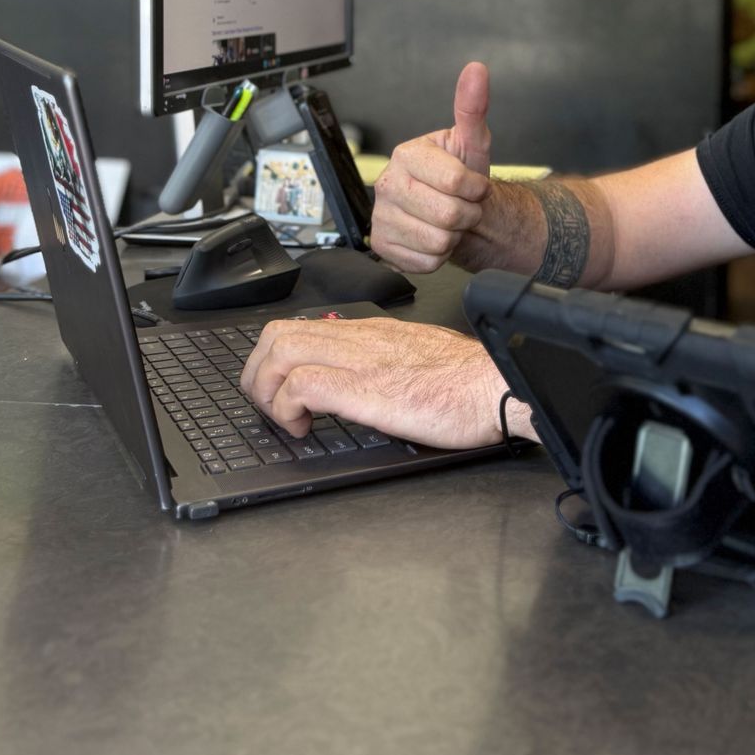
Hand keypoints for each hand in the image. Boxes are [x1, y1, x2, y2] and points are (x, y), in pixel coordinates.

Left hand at [238, 315, 511, 447]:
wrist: (496, 386)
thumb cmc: (469, 383)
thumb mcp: (419, 359)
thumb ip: (387, 361)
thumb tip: (366, 378)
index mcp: (372, 332)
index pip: (302, 326)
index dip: (276, 358)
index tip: (280, 390)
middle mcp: (360, 337)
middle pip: (277, 333)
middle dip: (258, 373)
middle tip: (269, 406)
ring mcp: (359, 360)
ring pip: (280, 351)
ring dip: (267, 390)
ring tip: (283, 418)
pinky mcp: (363, 388)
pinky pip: (301, 385)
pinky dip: (287, 408)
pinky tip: (303, 428)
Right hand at [369, 62, 492, 273]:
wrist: (453, 211)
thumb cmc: (462, 178)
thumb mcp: (472, 144)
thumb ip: (473, 108)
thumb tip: (476, 70)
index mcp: (407, 154)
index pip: (456, 181)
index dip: (476, 189)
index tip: (474, 185)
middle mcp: (387, 183)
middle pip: (447, 214)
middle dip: (466, 214)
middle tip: (461, 206)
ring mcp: (381, 216)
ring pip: (438, 241)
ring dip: (454, 236)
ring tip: (448, 221)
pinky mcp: (382, 246)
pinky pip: (425, 262)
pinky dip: (438, 256)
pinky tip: (433, 237)